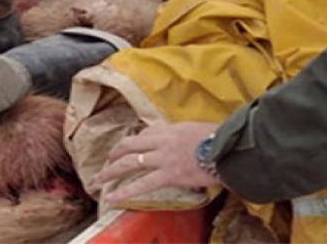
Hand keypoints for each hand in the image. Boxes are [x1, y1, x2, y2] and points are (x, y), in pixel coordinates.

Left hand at [94, 122, 219, 204]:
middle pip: (130, 145)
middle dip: (114, 154)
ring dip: (110, 171)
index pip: (145, 134)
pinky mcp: (168, 175)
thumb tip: (187, 142)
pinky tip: (112, 198)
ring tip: (98, 180)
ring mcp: (163, 158)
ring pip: (130, 162)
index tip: (129, 149)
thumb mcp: (200, 128)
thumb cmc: (220, 138)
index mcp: (171, 129)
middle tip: (105, 162)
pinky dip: (125, 192)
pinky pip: (141, 184)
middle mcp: (162, 141)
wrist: (228, 147)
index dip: (134, 142)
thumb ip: (187, 134)